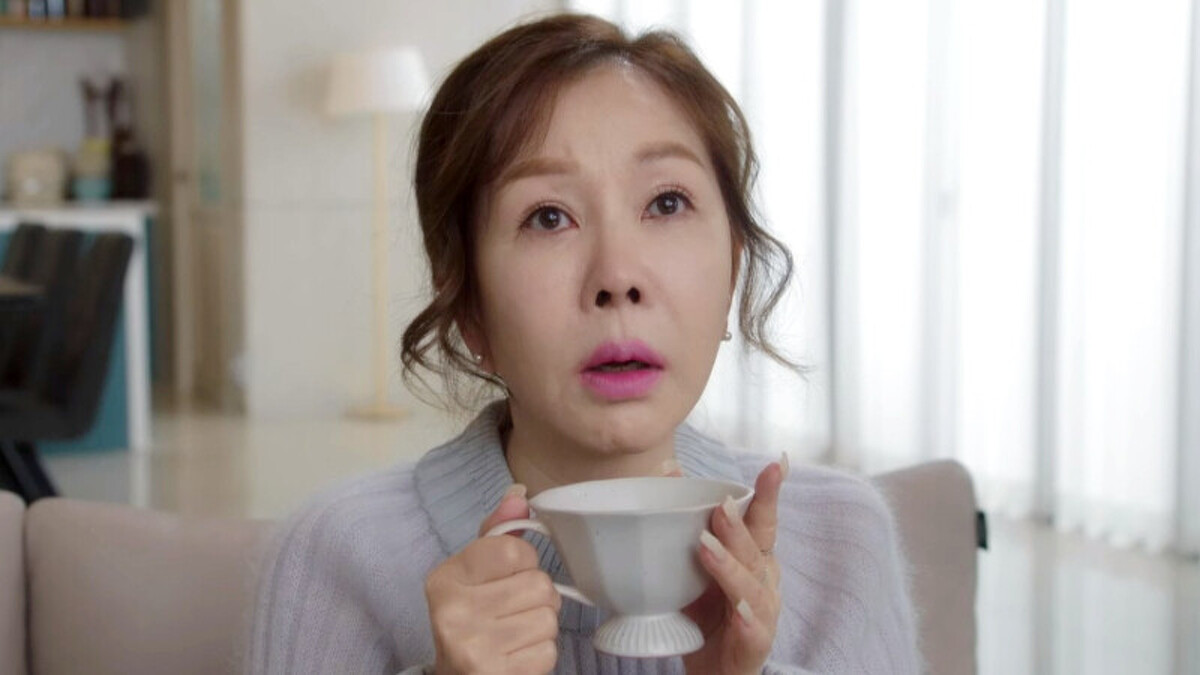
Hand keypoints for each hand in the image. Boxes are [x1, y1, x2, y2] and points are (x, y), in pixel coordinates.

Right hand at [424, 485, 560, 674]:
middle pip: (538, 585)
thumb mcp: (473, 572)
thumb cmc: (471, 617)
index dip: (525, 561)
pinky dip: (540, 654)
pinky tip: (516, 654)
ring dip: (541, 625)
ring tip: (515, 631)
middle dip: (538, 597)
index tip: (510, 574)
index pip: (513, 549)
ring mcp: (472, 648)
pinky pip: (548, 652)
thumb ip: (497, 534)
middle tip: (515, 608)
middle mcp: (453, 612)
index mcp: (445, 578)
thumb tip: (519, 495)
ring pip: (548, 619)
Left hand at [679, 458, 786, 674]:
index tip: (777, 464)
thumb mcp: (694, 565)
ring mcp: (763, 615)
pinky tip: (740, 611)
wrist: (713, 670)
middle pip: (755, 549)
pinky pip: (754, 632)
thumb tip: (668, 468)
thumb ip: (688, 522)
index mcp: (754, 557)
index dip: (769, 494)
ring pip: (751, 587)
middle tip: (720, 504)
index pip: (762, 521)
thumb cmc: (707, 611)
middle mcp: (764, 581)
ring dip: (730, 566)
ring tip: (706, 547)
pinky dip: (748, 620)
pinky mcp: (755, 646)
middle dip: (738, 526)